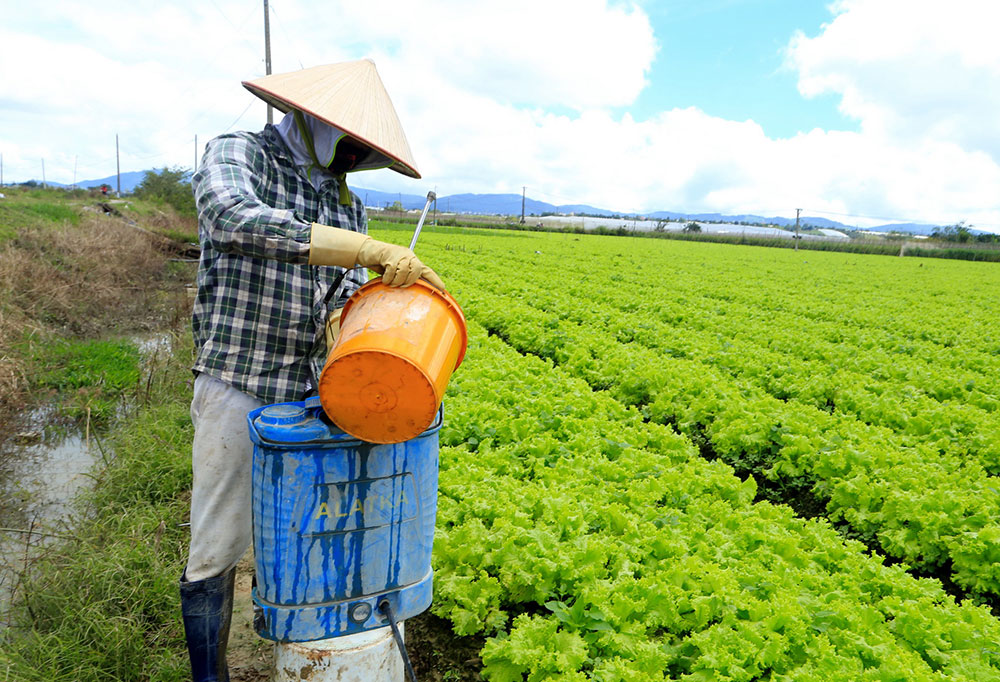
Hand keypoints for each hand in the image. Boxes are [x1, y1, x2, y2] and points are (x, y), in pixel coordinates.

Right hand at [309, 223, 445, 289]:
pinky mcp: (390, 255)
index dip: (435, 280)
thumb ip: (403, 278)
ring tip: (390, 282)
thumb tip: (411, 291)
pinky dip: (387, 278)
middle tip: (399, 285)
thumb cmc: (382, 264)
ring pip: (404, 271)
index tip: (443, 289)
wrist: (368, 252)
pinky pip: (392, 270)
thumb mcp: (395, 272)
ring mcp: (400, 254)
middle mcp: (409, 255)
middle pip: (416, 271)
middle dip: (409, 281)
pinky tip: (384, 277)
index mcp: (412, 260)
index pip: (426, 270)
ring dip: (396, 280)